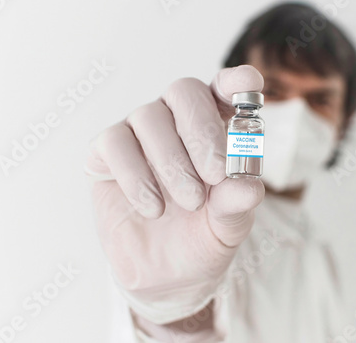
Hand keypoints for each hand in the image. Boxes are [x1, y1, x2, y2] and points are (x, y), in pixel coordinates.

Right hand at [86, 65, 264, 324]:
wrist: (165, 273)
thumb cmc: (203, 237)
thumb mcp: (229, 226)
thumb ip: (238, 204)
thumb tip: (248, 186)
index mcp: (215, 129)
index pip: (223, 89)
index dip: (234, 81)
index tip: (249, 85)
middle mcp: (176, 121)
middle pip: (184, 91)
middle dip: (202, 132)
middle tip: (215, 174)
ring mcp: (139, 134)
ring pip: (148, 116)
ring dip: (171, 162)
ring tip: (189, 203)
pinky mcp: (106, 154)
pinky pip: (114, 142)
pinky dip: (135, 176)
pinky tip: (153, 208)